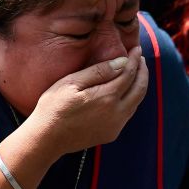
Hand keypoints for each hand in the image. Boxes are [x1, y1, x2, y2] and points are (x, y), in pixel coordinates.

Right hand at [28, 45, 147, 155]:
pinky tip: (125, 92)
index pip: (129, 73)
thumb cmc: (54, 106)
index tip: (136, 49)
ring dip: (139, 85)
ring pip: (136, 102)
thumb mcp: (72, 82)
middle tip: (140, 58)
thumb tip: (122, 62)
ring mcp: (115, 126)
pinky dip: (132, 99)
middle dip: (142, 71)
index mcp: (107, 97)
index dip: (134, 59)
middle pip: (140, 88)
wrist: (46, 139)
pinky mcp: (111, 134)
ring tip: (136, 72)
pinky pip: (128, 113)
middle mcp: (117, 113)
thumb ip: (98, 71)